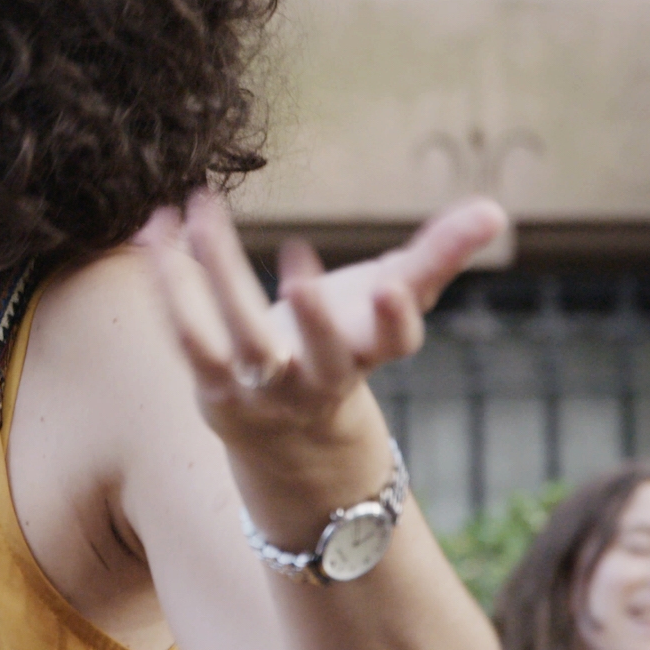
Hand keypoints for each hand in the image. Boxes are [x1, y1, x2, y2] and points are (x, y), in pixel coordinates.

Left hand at [137, 190, 505, 456]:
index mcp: (368, 355)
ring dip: (216, 273)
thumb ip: (439, 256)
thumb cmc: (349, 348)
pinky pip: (186, 335)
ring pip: (237, 337)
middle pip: (317, 353)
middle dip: (313, 317)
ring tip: (201, 210)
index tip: (389, 287)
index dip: (394, 317)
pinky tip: (155, 227)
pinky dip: (168, 279)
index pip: (394, 342)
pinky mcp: (213, 386)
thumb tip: (495, 211)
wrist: (293, 439)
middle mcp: (317, 380)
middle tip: (299, 268)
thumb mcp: (393, 300)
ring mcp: (262, 388)